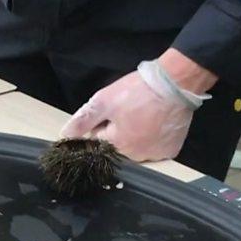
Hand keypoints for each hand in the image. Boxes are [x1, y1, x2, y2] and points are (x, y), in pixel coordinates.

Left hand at [59, 57, 211, 161]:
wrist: (176, 83)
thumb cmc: (138, 90)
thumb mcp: (104, 101)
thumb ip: (83, 120)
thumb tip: (65, 135)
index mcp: (117, 146)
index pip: (97, 142)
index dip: (101, 126)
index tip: (110, 113)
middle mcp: (136, 157)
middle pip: (117, 148)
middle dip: (117, 132)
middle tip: (128, 111)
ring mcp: (156, 155)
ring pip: (136, 148)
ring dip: (135, 136)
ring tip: (142, 115)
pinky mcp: (170, 150)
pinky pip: (154, 148)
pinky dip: (152, 138)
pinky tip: (154, 122)